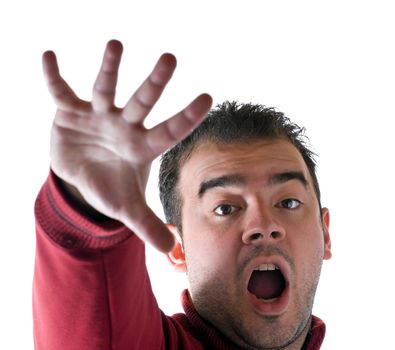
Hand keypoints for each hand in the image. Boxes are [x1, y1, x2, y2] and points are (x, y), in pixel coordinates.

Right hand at [43, 40, 211, 251]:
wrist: (79, 174)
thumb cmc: (110, 185)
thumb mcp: (126, 206)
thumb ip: (147, 225)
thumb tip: (171, 251)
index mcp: (142, 145)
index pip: (170, 130)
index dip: (187, 117)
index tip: (208, 98)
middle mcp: (125, 124)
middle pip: (144, 101)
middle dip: (156, 82)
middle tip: (171, 58)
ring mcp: (98, 115)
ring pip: (106, 88)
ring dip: (110, 68)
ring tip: (116, 44)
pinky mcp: (70, 110)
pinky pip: (61, 90)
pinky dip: (53, 76)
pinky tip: (48, 58)